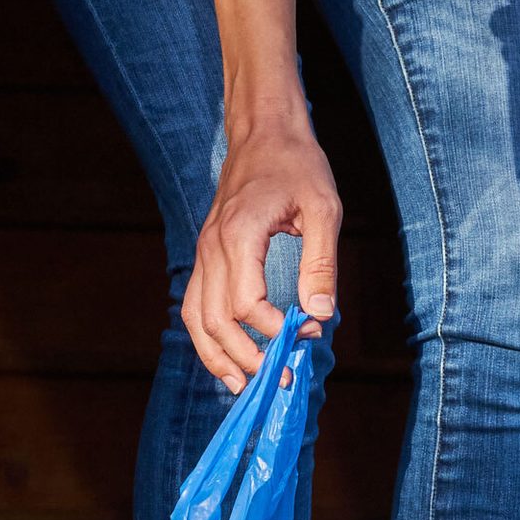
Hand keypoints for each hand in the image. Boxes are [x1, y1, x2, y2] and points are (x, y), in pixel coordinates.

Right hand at [182, 117, 340, 392]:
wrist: (264, 132)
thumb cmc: (298, 166)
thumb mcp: (324, 208)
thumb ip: (322, 263)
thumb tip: (319, 314)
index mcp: (239, 235)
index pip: (246, 303)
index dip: (276, 329)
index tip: (309, 333)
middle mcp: (212, 248)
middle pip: (216, 321)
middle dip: (248, 356)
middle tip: (284, 378)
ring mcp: (203, 253)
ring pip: (196, 319)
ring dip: (218, 357)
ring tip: (245, 386)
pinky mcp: (206, 256)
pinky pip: (195, 305)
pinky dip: (207, 338)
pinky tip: (228, 360)